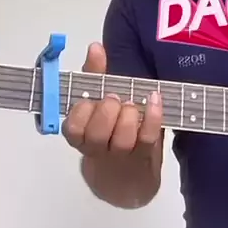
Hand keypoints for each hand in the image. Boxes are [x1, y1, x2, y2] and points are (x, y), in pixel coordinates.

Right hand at [62, 42, 162, 158]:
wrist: (126, 179)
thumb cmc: (108, 133)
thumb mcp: (98, 106)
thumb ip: (95, 76)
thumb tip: (95, 47)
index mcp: (80, 135)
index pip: (72, 126)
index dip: (82, 111)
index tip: (92, 97)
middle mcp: (97, 148)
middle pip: (96, 134)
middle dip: (106, 112)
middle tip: (115, 99)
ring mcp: (121, 156)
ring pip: (121, 141)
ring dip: (128, 117)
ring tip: (133, 104)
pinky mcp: (144, 158)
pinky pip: (147, 139)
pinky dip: (152, 118)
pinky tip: (155, 100)